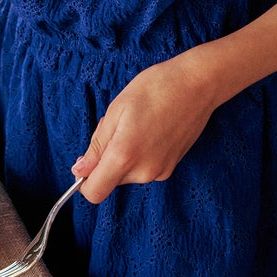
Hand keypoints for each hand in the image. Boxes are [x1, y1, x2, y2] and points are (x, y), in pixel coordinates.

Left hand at [72, 52, 216, 203]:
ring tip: (138, 124)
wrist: (197, 84)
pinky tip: (152, 128)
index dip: (85, 180)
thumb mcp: (117, 109)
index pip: (94, 192)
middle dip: (107, 158)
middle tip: (119, 125)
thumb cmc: (155, 87)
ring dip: (124, 155)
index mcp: (125, 155)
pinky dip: (140, 154)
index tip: (86, 160)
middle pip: (111, 180)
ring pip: (128, 174)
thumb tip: (80, 170)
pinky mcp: (171, 167)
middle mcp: (143, 172)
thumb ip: (97, 144)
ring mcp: (160, 172)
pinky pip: (144, 168)